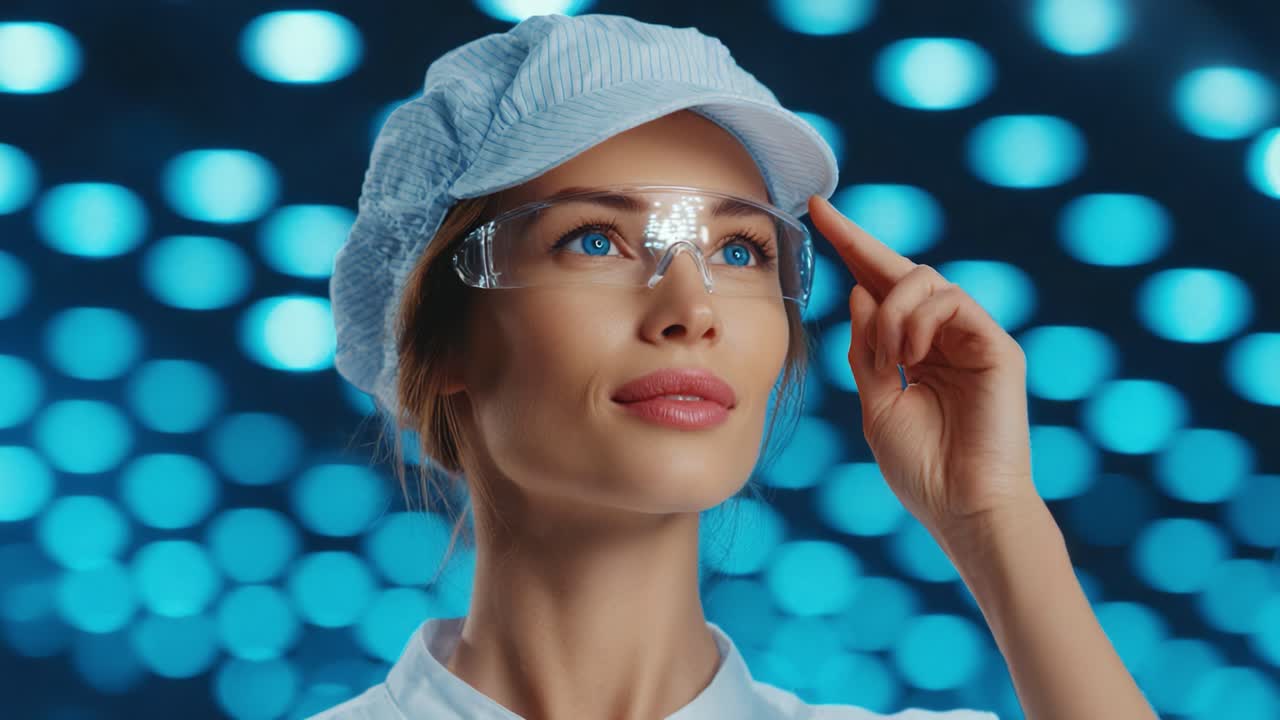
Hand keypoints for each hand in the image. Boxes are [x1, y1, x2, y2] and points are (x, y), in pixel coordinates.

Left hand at [807, 194, 1040, 543]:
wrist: (961, 507)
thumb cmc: (921, 466)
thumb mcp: (876, 402)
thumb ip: (867, 348)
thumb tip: (860, 292)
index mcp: (915, 351)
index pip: (881, 290)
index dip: (852, 250)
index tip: (816, 213)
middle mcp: (944, 337)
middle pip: (900, 272)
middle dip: (857, 242)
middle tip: (820, 215)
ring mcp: (973, 338)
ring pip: (924, 280)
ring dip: (890, 313)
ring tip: (888, 358)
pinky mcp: (997, 345)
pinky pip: (951, 301)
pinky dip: (918, 320)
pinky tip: (910, 355)